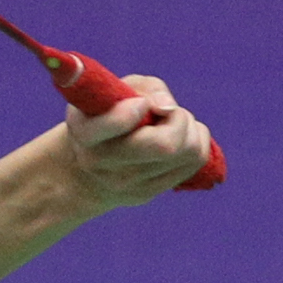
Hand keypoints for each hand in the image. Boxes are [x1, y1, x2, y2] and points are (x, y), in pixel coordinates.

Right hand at [60, 75, 210, 208]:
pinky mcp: (146, 193)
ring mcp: (125, 183)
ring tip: (174, 121)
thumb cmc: (106, 115)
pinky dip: (198, 141)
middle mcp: (102, 163)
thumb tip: (168, 107)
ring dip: (191, 128)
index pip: (117, 123)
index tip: (141, 102)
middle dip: (179, 119)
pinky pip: (194, 162)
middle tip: (170, 111)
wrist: (84, 167)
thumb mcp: (114, 91)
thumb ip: (144, 89)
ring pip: (188, 152)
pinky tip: (182, 135)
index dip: (139, 107)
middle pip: (165, 146)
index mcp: (86, 132)